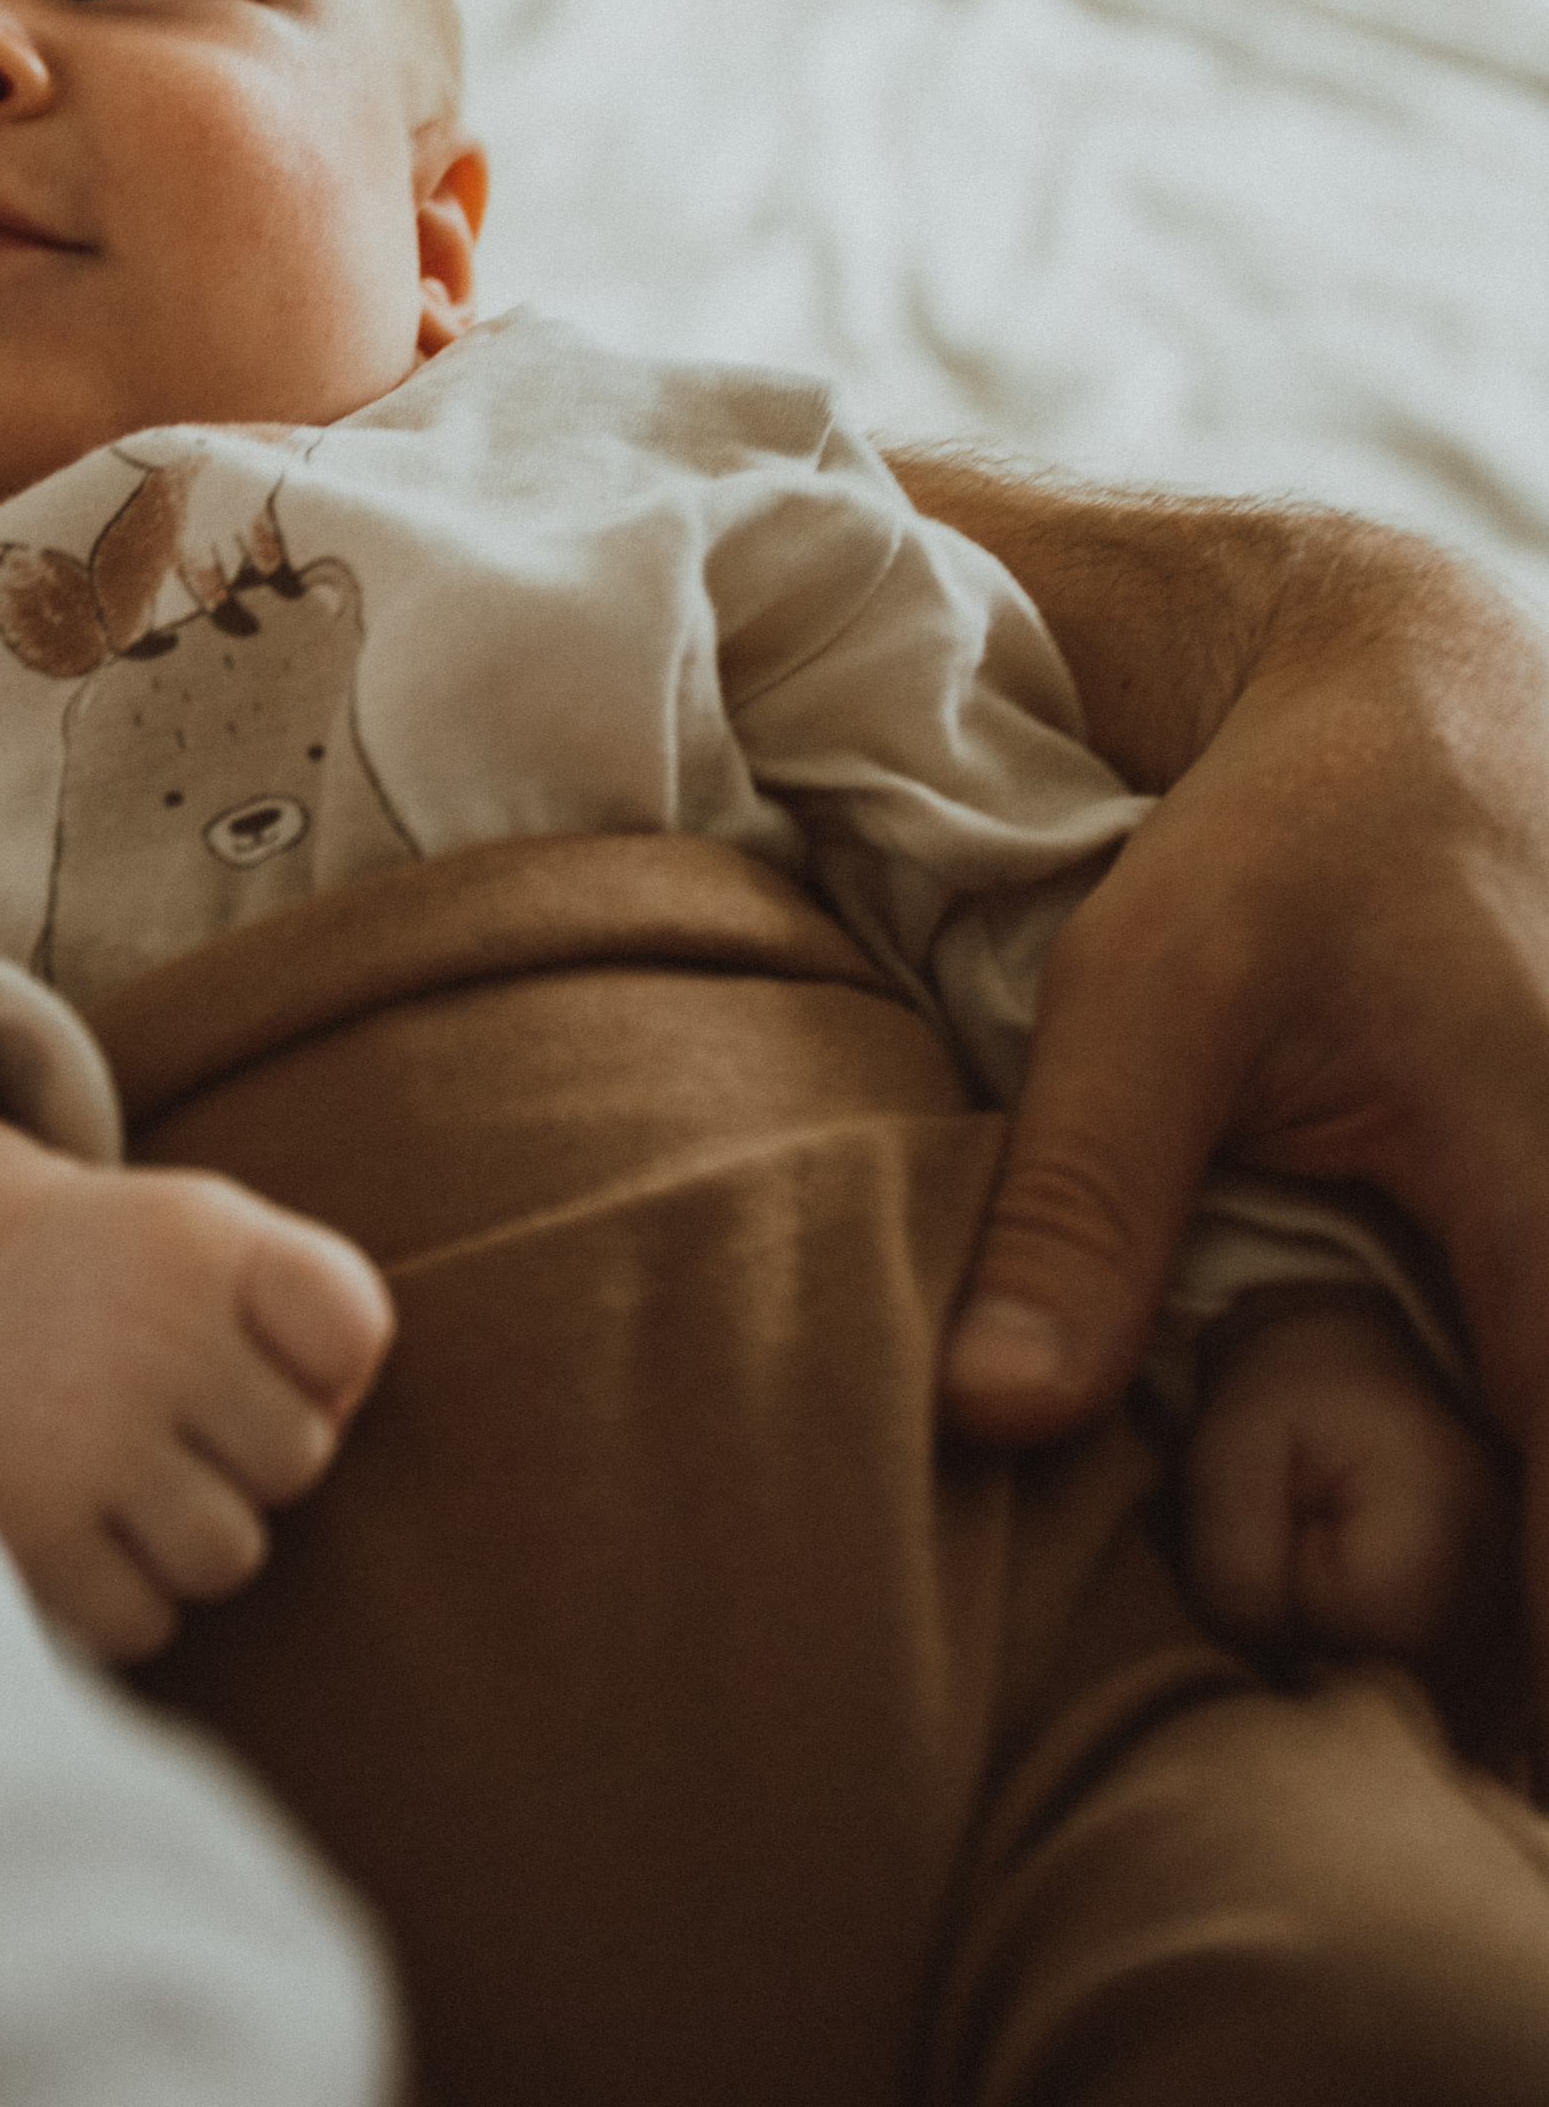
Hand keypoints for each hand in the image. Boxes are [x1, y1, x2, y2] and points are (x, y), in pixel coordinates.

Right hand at [0, 1086, 394, 1662]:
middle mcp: (147, 1337)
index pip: (350, 1328)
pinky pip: (147, 1619)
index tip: (264, 1340)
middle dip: (253, 1448)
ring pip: (228, 1554)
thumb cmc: (127, 1280)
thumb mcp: (218, 1240)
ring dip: (193, 1529)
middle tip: (181, 1406)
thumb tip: (343, 1421)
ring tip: (135, 1468)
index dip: (331, 1359)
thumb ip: (321, 1309)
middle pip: (300, 1458)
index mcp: (205, 1248)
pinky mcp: (32, 1537)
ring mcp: (86, 1442)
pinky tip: (88, 1518)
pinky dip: (126, 1590)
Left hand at [893, 473, 1548, 1737]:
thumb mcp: (1155, 990)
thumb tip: (993, 1423)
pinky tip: (1488, 1583)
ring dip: (1533, 1564)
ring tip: (1468, 1717)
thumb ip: (1081, 1204)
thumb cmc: (1285, 833)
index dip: (1536, 1673)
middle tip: (1454, 1771)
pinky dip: (1533, 1471)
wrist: (1418, 687)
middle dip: (1536, 1648)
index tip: (1479, 1802)